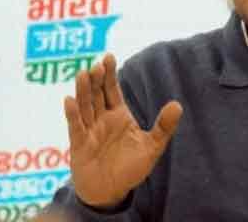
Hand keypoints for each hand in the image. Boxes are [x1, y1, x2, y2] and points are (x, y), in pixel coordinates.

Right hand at [63, 54, 182, 208]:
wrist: (112, 191)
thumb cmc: (131, 168)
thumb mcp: (152, 147)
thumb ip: (164, 127)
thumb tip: (177, 105)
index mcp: (119, 115)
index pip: (112, 90)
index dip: (109, 74)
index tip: (108, 57)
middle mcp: (102, 119)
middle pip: (97, 94)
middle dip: (96, 79)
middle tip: (97, 63)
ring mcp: (90, 130)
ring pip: (85, 106)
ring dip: (83, 91)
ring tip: (83, 74)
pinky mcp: (79, 145)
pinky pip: (75, 127)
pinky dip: (72, 113)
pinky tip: (70, 100)